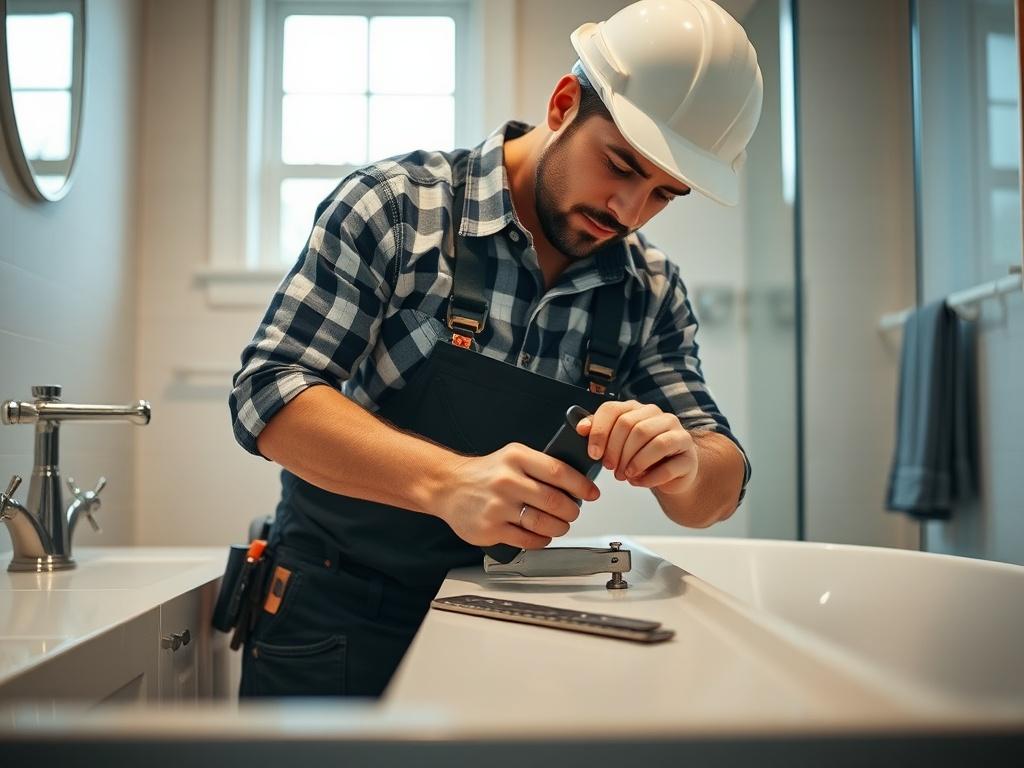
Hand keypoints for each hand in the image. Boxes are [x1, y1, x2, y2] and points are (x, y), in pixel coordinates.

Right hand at [435, 443, 600, 548]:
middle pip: (555, 501)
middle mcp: (506, 480)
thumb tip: (576, 483)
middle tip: (573, 512)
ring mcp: (497, 506)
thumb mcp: (512, 456)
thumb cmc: (485, 473)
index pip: (559, 472)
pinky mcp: (490, 529)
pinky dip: (541, 540)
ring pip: (544, 523)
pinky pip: (528, 540)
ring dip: (559, 528)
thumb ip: (540, 466)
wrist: (448, 486)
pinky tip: (541, 534)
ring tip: (560, 525)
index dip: (581, 485)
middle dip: (572, 511)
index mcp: (516, 457)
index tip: (591, 493)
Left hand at [576, 401, 697, 494]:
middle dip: (616, 451)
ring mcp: (678, 434)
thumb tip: (581, 428)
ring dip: (634, 463)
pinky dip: (649, 478)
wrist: (672, 475)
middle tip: (611, 469)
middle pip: (632, 426)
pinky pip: (667, 466)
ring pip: (653, 443)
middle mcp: (660, 417)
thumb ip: (600, 432)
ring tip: (625, 475)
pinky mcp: (689, 457)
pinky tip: (639, 482)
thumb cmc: (641, 457)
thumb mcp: (618, 443)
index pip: (613, 410)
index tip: (593, 454)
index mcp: (639, 409)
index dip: (600, 432)